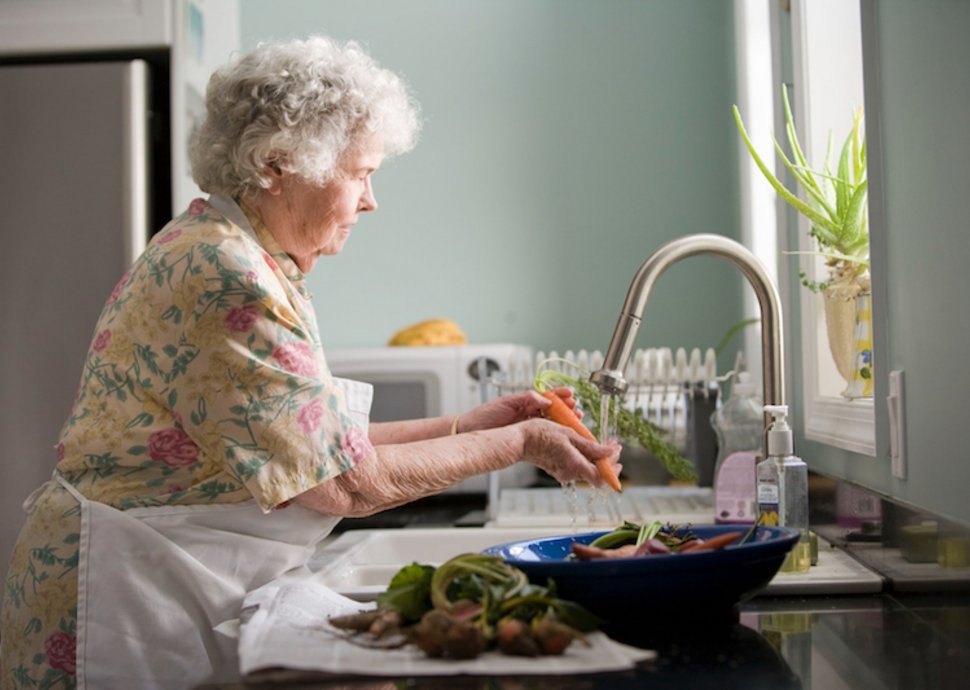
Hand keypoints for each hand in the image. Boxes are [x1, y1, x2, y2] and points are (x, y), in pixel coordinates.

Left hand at [458, 387, 581, 432]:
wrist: (471, 431)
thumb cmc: (485, 415)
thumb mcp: (506, 402)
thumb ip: (526, 398)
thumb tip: (545, 399)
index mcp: (525, 402)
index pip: (547, 396)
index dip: (560, 395)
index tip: (570, 394)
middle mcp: (529, 413)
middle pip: (554, 410)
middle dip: (567, 409)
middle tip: (576, 410)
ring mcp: (529, 426)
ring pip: (552, 423)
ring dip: (564, 422)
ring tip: (575, 421)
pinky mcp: (526, 439)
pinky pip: (544, 436)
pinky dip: (555, 435)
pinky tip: (563, 436)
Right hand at [519, 418, 622, 487]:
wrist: (519, 440)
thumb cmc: (540, 435)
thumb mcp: (569, 435)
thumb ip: (591, 447)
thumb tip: (610, 452)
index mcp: (575, 465)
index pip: (602, 477)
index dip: (613, 468)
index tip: (618, 452)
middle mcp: (569, 474)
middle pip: (596, 474)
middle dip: (607, 460)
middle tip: (612, 446)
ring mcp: (563, 473)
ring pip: (587, 470)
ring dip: (596, 458)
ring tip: (599, 443)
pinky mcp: (557, 470)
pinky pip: (576, 467)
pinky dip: (584, 458)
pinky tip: (584, 446)